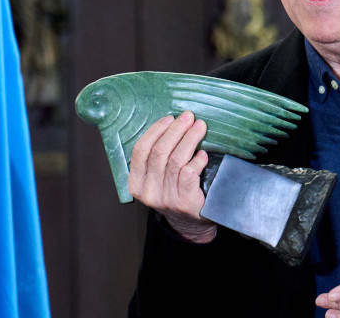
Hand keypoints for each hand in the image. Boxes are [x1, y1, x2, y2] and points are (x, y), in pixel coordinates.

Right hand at [128, 111, 216, 242]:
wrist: (192, 223)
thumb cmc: (176, 192)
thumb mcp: (159, 178)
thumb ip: (158, 157)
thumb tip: (172, 123)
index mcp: (136, 184)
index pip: (140, 151)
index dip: (155, 131)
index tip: (169, 118)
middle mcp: (148, 192)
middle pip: (159, 152)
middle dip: (175, 130)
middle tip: (188, 117)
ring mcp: (166, 199)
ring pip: (176, 160)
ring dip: (189, 139)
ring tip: (200, 127)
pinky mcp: (185, 202)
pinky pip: (189, 174)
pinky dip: (197, 160)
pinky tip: (203, 154)